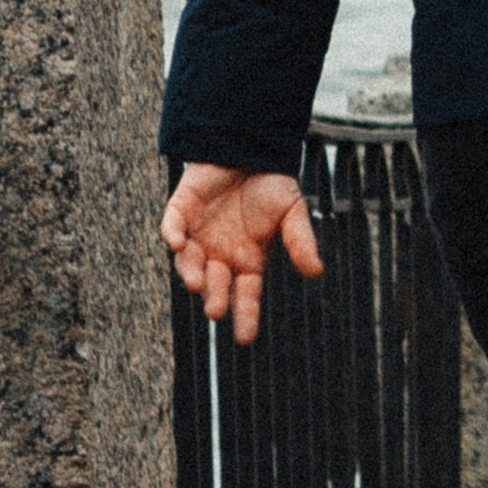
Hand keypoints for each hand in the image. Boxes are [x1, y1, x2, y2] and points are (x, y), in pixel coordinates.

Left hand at [162, 164, 322, 344]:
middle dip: (215, 298)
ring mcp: (198, 234)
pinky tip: (177, 242)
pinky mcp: (181, 212)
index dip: (245, 315)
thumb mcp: (292, 213)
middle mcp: (220, 254)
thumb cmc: (271, 184)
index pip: (246, 295)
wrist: (249, 149)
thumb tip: (316, 271)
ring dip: (192, 273)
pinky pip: (172, 227)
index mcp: (247, 259)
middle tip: (216, 310)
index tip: (245, 338)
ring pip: (190, 262)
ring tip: (198, 282)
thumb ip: (299, 241)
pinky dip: (172, 235)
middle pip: (216, 285)